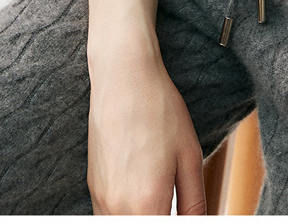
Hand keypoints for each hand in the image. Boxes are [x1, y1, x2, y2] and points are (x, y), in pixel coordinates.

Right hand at [87, 46, 205, 214]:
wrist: (124, 78)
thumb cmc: (160, 111)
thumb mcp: (189, 157)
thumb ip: (194, 204)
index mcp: (147, 204)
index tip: (181, 213)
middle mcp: (118, 208)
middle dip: (158, 219)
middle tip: (171, 201)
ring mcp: (100, 199)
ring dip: (142, 216)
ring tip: (158, 194)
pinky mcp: (92, 187)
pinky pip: (108, 215)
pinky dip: (127, 212)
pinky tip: (142, 191)